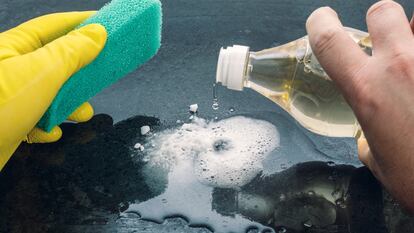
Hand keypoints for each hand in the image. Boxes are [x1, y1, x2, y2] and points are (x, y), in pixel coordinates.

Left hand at [0, 12, 106, 169]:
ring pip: (52, 94)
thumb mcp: (42, 73)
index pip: (55, 26)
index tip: (107, 26)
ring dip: (70, 106)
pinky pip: (39, 118)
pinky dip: (49, 125)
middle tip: (101, 74)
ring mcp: (12, 96)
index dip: (82, 24)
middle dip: (81, 73)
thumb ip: (72, 52)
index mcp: (14, 47)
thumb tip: (97, 34)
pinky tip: (50, 131)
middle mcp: (13, 68)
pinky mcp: (11, 121)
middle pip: (57, 62)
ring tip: (81, 114)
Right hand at [306, 0, 413, 210]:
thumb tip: (373, 132)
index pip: (328, 39)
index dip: (319, 23)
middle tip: (385, 46)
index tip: (321, 22)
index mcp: (367, 89)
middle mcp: (401, 66)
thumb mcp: (380, 161)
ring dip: (413, 40)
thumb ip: (370, 134)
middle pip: (382, 11)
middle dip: (379, 23)